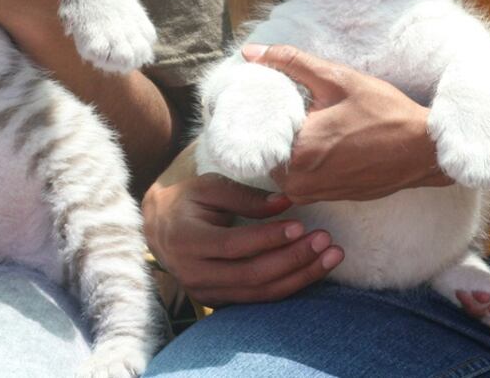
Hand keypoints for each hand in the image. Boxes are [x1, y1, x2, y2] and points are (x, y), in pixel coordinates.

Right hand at [142, 172, 343, 306]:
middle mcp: (194, 273)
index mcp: (187, 240)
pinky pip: (259, 299)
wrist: (158, 228)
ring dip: (300, 276)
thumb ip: (245, 196)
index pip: (234, 246)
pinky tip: (314, 271)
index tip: (300, 225)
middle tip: (325, 241)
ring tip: (331, 256)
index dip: (268, 238)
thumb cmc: (187, 200)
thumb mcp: (209, 186)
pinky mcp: (217, 301)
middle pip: (251, 274)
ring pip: (259, 292)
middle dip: (293, 259)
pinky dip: (289, 286)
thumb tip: (285, 202)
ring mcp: (205, 292)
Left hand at [242, 44, 450, 203]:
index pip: (256, 130)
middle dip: (273, 127)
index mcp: (297, 152)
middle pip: (265, 148)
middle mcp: (297, 181)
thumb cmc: (385, 114)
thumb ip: (291, 63)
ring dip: (287, 143)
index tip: (267, 94)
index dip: (259, 110)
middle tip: (288, 104)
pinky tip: (320, 139)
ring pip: (280, 164)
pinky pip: (297, 176)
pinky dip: (302, 159)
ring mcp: (310, 194)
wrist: (423, 151)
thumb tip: (250, 53)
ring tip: (306, 120)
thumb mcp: (338, 79)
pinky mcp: (323, 198)